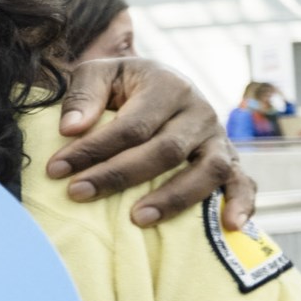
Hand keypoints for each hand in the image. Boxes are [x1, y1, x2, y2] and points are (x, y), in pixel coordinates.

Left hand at [46, 58, 254, 228]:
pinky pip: (244, 183)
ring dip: (174, 198)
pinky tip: (230, 227)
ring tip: (138, 219)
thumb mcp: (99, 73)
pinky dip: (241, 203)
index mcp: (168, 86)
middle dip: (119, 176)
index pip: (130, 125)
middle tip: (78, 193)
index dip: (93, 149)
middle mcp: (199, 111)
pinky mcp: (230, 159)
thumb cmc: (123, 85)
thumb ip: (83, 96)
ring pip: (207, 170)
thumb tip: (70, 129)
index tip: (56, 169)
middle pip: (165, 150)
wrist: (159, 83)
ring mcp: (218, 138)